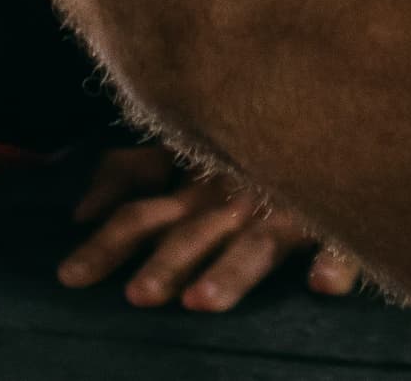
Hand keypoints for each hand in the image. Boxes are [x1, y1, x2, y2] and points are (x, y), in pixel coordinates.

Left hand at [58, 145, 361, 311]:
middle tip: (138, 296)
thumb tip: (79, 211)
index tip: (71, 277)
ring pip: (256, 246)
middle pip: (194, 234)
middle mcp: (234, 200)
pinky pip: (339, 245)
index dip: (107, 244)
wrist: (327, 108)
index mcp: (196, 185)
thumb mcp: (179, 149)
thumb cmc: (243, 137)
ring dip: (231, 272)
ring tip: (203, 302)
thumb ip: (127, 172)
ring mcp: (286, 212)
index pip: (141, 214)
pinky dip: (333, 262)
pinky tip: (323, 285)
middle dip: (167, 263)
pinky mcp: (337, 223)